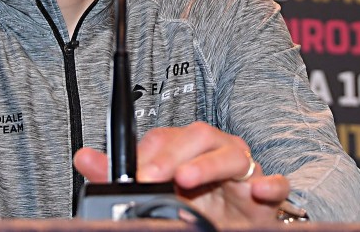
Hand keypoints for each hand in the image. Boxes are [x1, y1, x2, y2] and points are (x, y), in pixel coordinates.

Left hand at [74, 122, 289, 224]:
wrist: (233, 224)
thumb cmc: (197, 201)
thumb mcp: (157, 190)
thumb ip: (119, 175)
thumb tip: (83, 157)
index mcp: (190, 149)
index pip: (169, 136)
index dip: (152, 150)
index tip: (136, 170)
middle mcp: (218, 153)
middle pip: (201, 136)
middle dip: (174, 153)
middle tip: (153, 176)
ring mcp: (244, 172)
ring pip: (233, 154)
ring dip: (210, 164)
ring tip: (187, 179)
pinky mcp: (267, 195)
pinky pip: (276, 183)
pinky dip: (270, 184)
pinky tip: (258, 191)